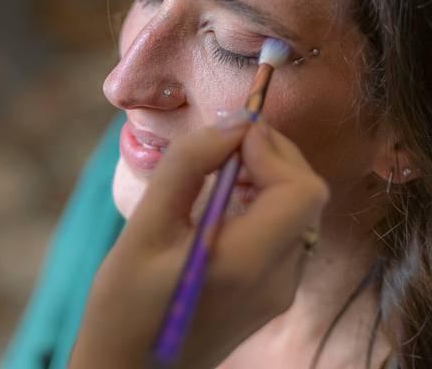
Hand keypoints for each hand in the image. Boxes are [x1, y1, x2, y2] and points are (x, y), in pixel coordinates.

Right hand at [69, 115, 329, 368]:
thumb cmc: (124, 308)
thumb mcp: (143, 228)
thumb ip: (188, 168)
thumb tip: (231, 124)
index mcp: (248, 264)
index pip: (301, 189)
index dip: (273, 149)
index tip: (231, 134)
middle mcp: (278, 280)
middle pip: (307, 195)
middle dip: (273, 154)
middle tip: (226, 139)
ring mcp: (280, 292)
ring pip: (299, 211)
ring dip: (269, 175)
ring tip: (220, 166)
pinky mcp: (271, 295)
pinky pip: (285, 232)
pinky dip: (264, 202)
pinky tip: (224, 200)